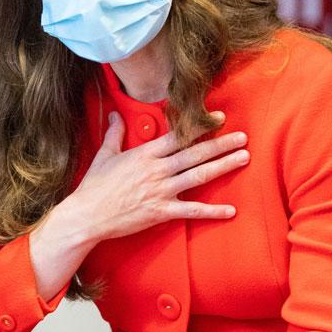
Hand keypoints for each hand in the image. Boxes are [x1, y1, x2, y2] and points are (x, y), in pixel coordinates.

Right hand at [68, 110, 248, 242]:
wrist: (87, 216)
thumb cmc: (94, 187)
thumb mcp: (104, 155)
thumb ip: (114, 134)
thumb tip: (115, 115)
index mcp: (145, 154)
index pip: (179, 135)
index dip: (201, 125)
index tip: (219, 117)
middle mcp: (157, 169)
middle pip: (195, 153)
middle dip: (221, 144)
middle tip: (244, 137)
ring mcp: (161, 190)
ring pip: (198, 175)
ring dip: (223, 166)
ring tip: (244, 157)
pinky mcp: (161, 211)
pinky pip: (191, 210)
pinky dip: (212, 211)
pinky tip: (230, 210)